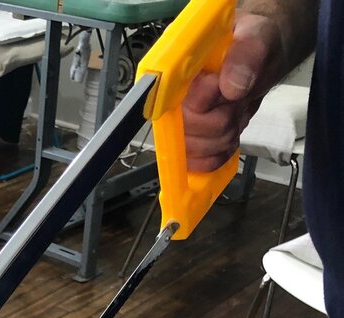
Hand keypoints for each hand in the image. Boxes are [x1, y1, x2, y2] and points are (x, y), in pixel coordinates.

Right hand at [184, 13, 284, 171]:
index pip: (169, 105)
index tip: (221, 88)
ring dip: (225, 136)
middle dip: (221, 120)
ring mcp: (180, 124)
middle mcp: (171, 101)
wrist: (263, 54)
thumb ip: (245, 56)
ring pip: (196, 151)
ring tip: (236, 112)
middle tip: (236, 99)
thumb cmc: (255, 41)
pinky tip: (229, 136)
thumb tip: (230, 86)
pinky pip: (197, 164)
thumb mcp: (257, 37)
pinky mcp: (192, 142)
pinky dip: (219, 155)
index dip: (200, 104)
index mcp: (175, 73)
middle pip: (186, 134)